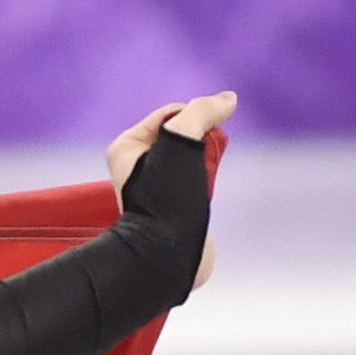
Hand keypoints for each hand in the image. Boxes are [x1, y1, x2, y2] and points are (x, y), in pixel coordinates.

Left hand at [108, 89, 236, 286]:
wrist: (167, 255)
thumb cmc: (167, 197)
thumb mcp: (181, 140)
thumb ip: (203, 112)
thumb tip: (228, 99)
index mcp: (127, 147)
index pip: (171, 113)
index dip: (195, 118)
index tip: (204, 137)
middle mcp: (138, 167)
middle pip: (184, 136)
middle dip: (202, 143)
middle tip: (203, 161)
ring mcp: (157, 188)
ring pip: (194, 159)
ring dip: (208, 164)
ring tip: (204, 183)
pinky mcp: (176, 208)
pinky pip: (199, 183)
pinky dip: (209, 183)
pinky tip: (207, 195)